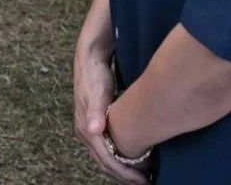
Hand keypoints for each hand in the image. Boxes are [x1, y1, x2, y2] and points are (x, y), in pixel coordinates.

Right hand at [74, 46, 146, 182]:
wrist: (89, 58)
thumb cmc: (96, 75)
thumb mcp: (98, 91)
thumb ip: (95, 111)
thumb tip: (93, 130)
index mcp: (86, 129)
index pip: (106, 160)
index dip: (124, 173)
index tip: (142, 180)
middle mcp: (85, 132)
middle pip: (104, 163)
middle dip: (123, 175)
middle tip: (144, 181)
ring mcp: (88, 129)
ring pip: (104, 158)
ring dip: (121, 168)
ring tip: (140, 174)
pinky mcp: (94, 124)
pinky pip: (106, 149)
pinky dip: (118, 157)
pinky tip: (131, 157)